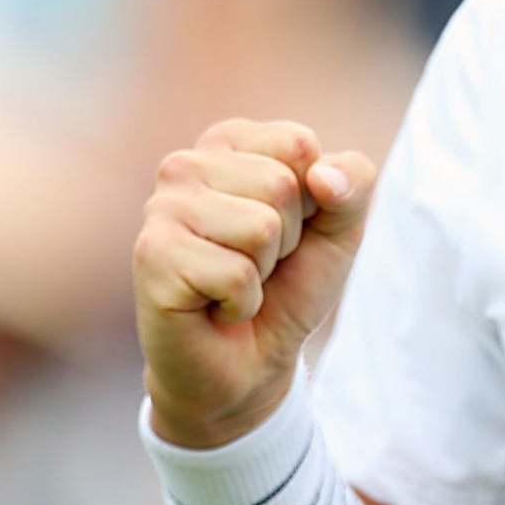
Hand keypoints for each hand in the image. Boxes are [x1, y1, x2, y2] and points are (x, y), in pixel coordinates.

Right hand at [132, 119, 374, 447]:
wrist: (251, 362)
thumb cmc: (290, 283)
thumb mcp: (341, 225)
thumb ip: (353, 182)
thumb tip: (323, 177)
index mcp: (228, 141)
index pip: (298, 144)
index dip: (313, 199)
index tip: (288, 229)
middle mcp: (184, 165)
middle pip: (281, 184)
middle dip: (288, 238)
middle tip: (259, 264)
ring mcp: (160, 209)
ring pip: (260, 227)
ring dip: (263, 270)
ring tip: (237, 282)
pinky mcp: (151, 257)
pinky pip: (236, 273)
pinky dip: (242, 302)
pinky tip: (216, 307)